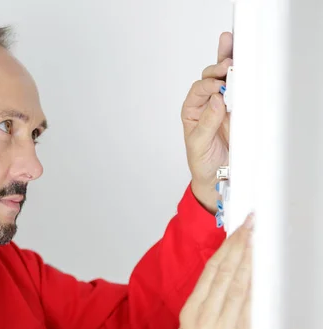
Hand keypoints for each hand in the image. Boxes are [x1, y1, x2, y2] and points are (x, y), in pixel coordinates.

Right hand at [172, 213, 252, 328]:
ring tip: (257, 243)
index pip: (210, 273)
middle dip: (239, 248)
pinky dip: (256, 292)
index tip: (235, 233)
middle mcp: (206, 318)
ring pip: (239, 289)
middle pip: (225, 275)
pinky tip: (262, 276)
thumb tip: (216, 287)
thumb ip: (201, 308)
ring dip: (249, 263)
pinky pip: (251, 313)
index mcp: (191, 313)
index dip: (224, 250)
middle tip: (250, 228)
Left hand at [181, 32, 232, 213]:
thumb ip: (206, 123)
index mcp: (192, 110)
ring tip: (232, 46)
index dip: (208, 86)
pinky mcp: (239, 108)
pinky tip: (244, 59)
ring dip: (228, 61)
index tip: (218, 87)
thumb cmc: (202, 161)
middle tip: (228, 63)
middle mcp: (206, 103)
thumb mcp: (199, 144)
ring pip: (225, 78)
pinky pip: (240, 88)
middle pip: (210, 78)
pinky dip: (242, 74)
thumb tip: (216, 100)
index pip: (199, 90)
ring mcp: (223, 104)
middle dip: (218, 69)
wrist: (218, 176)